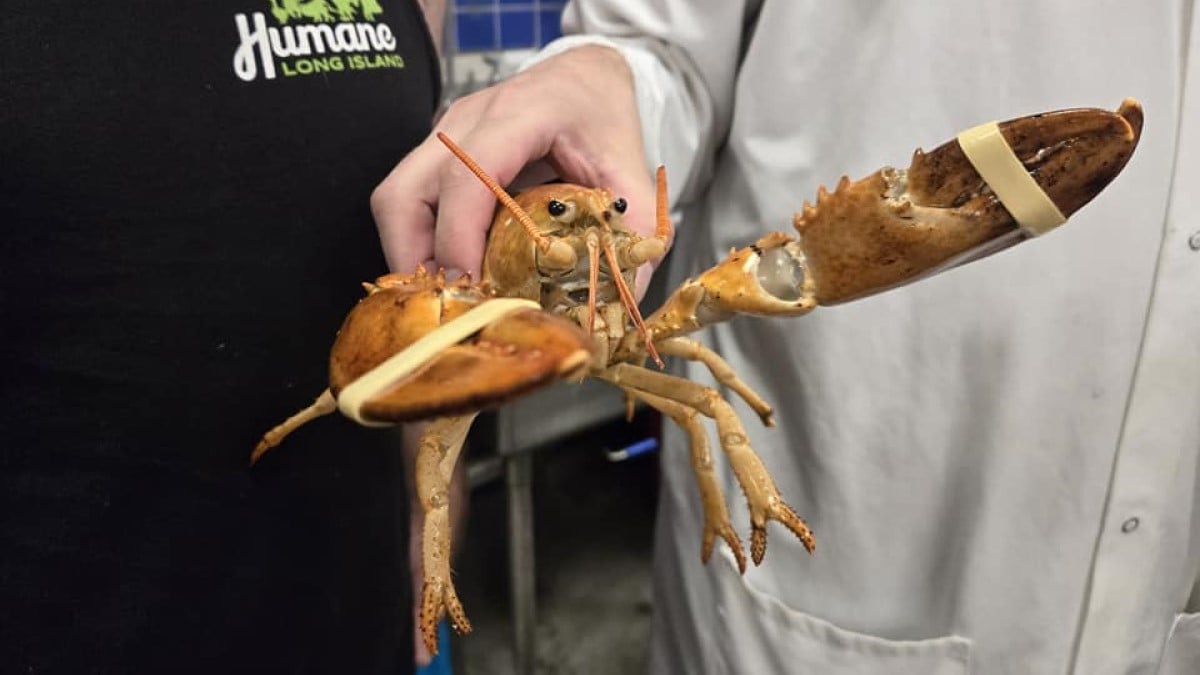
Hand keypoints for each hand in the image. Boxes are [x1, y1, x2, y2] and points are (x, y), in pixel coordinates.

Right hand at [371, 45, 655, 289]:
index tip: (475, 286)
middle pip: (403, 192)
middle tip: (454, 301)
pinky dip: (423, 242)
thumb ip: (633, 229)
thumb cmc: (602, 116)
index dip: (459, 239)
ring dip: (412, 253)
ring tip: (452, 293)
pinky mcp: (437, 153)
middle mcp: (466, 120)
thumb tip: (626, 295)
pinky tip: (456, 271)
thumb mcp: (631, 169)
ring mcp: (443, 135)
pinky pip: (409, 201)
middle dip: (416, 257)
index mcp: (518, 113)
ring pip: (395, 199)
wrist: (584, 76)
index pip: (465, 177)